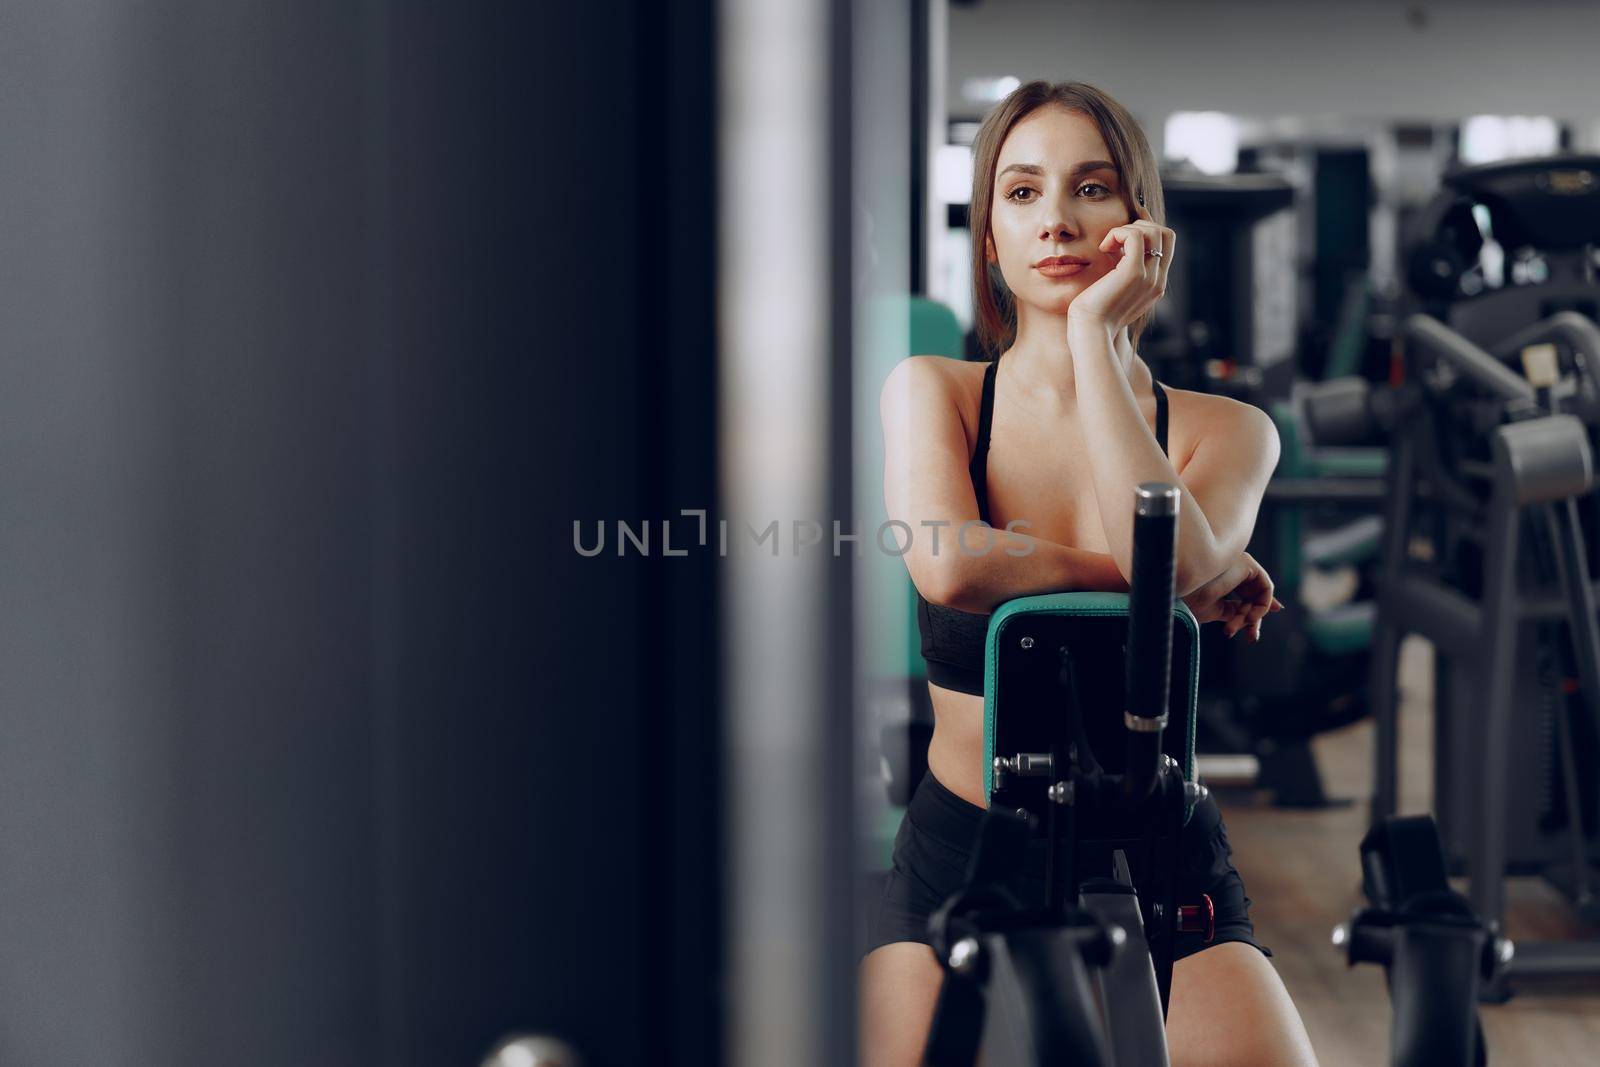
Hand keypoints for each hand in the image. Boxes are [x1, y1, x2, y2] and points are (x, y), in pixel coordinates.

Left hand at [1066, 211, 1173, 337]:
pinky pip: (1135, 235)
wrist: (1089, 333)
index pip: (1166, 244)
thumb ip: (1121, 273)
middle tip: (1115, 240)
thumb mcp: (1113, 291)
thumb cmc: (1093, 315)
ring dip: (1128, 228)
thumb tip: (1116, 250)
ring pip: (1155, 231)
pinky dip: (1117, 233)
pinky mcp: (1134, 273)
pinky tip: (1103, 248)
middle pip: (1166, 234)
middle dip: (1140, 226)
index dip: (1146, 230)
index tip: (1120, 236)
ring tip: (1108, 245)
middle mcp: (1157, 281)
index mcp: (1155, 285)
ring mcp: (1149, 277)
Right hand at [1181, 551, 1282, 641]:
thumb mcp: (1219, 610)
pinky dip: (1262, 606)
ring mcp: (1240, 564)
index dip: (1254, 612)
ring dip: (1253, 616)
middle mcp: (1233, 569)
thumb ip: (1237, 611)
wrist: (1184, 590)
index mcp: (1224, 578)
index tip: (1253, 634)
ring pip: (1259, 595)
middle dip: (1254, 620)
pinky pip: (1266, 588)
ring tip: (1238, 627)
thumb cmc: (1192, 600)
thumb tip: (1252, 619)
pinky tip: (1249, 618)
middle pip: (1254, 597)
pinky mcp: (1248, 564)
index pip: (1246, 595)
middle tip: (1251, 638)